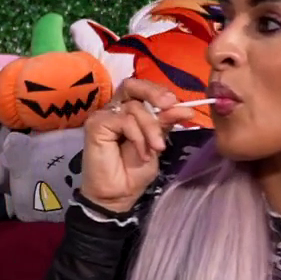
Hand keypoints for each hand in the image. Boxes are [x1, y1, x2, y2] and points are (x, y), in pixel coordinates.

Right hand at [78, 79, 200, 213]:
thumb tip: (185, 108)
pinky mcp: (95, 125)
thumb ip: (165, 123)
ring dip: (151, 128)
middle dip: (153, 93)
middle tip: (169, 105)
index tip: (178, 105)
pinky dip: (138, 136)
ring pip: (134, 107)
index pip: (141, 88)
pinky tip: (141, 152)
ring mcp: (103, 116)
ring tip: (156, 149)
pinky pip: (124, 120)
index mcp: (128, 111)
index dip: (159, 91)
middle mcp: (114, 109)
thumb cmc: (134, 171)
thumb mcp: (157, 143)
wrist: (118, 194)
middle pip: (132, 85)